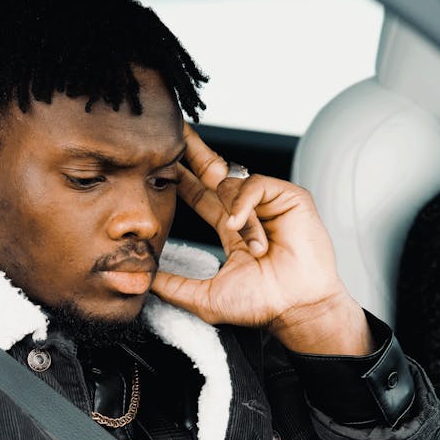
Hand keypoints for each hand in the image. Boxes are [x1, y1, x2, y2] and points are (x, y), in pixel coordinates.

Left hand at [151, 124, 373, 354]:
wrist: (296, 309)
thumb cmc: (260, 305)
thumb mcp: (204, 297)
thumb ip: (173, 286)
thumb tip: (143, 279)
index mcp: (232, 229)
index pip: (200, 195)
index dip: (182, 177)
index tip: (160, 161)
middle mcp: (249, 211)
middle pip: (215, 171)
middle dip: (194, 151)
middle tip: (174, 130)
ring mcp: (270, 203)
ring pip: (233, 184)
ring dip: (230, 212)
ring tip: (243, 241)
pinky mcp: (289, 197)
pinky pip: (255, 184)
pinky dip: (243, 203)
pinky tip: (240, 224)